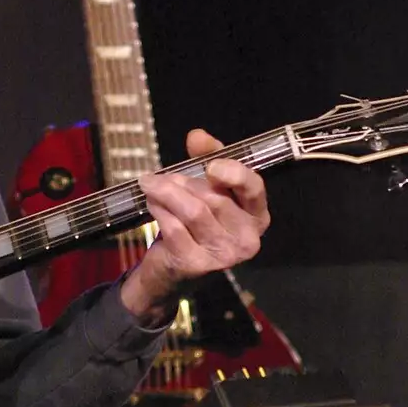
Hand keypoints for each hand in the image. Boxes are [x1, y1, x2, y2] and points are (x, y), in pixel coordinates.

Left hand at [120, 129, 270, 324]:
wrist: (174, 270)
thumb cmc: (196, 223)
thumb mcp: (207, 187)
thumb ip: (208, 157)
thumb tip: (198, 136)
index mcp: (257, 216)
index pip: (254, 188)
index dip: (233, 173)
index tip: (210, 165)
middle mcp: (247, 239)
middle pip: (214, 198)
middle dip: (183, 182)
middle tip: (161, 178)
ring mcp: (223, 256)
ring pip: (193, 211)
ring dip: (166, 193)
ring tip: (151, 186)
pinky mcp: (196, 265)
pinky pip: (174, 227)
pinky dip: (159, 210)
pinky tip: (152, 204)